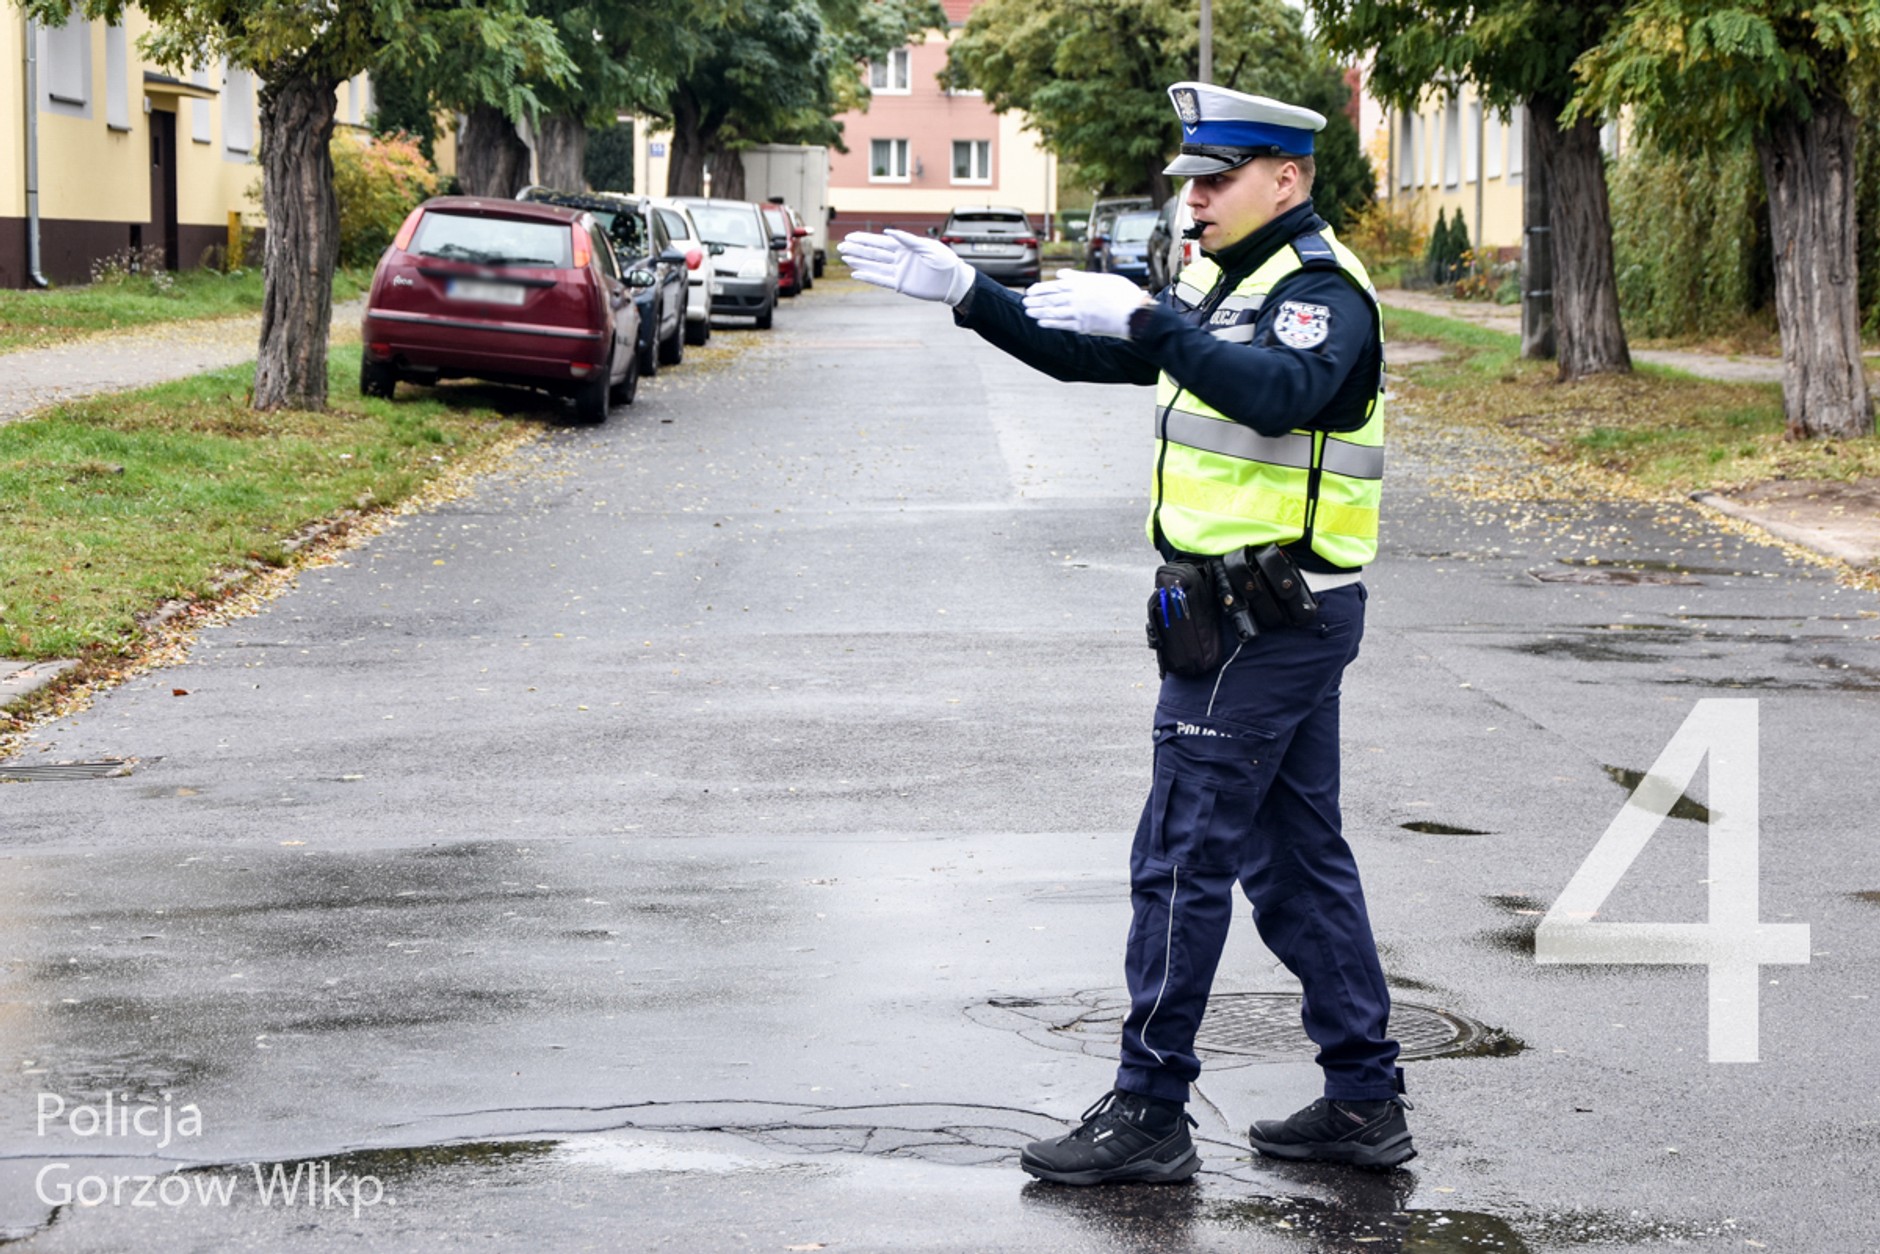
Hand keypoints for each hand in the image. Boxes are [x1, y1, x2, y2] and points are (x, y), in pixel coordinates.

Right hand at [836, 229, 974, 304]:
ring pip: (874, 266)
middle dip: (857, 249)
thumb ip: (908, 241)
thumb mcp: (928, 248)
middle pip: (873, 253)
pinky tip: (856, 274)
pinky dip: (869, 277)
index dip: (864, 239)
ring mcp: (899, 271)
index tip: (849, 237)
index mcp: (905, 246)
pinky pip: (881, 280)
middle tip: (841, 246)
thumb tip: (888, 232)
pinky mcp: (901, 284)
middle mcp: (899, 258)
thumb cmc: (945, 261)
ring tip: (845, 257)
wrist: (953, 281)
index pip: (880, 242)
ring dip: (860, 262)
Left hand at [1022, 268, 1151, 337]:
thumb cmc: (1121, 293)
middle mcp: (1076, 297)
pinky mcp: (1083, 326)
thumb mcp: (1101, 278)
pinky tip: (1041, 323)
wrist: (1133, 312)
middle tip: (1024, 302)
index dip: (1040, 289)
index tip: (1030, 290)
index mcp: (1081, 283)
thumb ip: (1079, 277)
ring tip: (1028, 312)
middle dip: (1035, 301)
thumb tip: (1062, 274)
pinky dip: (1050, 323)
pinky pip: (1062, 325)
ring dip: (1038, 312)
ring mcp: (1078, 312)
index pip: (1055, 285)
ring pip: (1053, 312)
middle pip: (1050, 299)